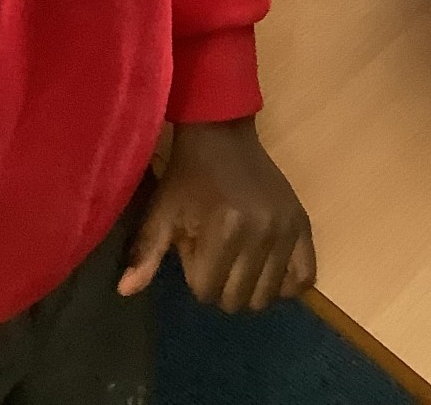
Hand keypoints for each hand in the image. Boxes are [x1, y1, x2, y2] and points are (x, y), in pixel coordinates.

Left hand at [119, 118, 315, 311]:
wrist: (222, 133)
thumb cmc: (188, 175)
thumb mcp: (161, 210)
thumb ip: (144, 252)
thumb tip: (125, 291)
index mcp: (225, 228)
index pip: (206, 290)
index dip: (194, 276)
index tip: (193, 250)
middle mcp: (261, 231)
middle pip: (237, 298)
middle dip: (220, 285)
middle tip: (215, 256)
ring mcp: (286, 227)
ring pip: (267, 295)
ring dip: (248, 287)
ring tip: (238, 260)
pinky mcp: (302, 222)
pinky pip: (305, 276)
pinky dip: (286, 283)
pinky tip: (269, 271)